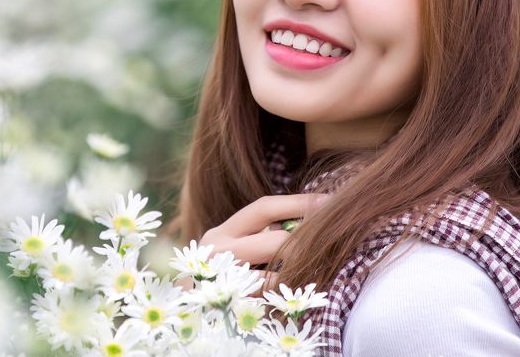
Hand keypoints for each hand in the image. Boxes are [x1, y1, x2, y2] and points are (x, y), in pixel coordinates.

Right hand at [181, 193, 329, 293]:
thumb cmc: (218, 284)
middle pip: (276, 238)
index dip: (298, 203)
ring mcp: (223, 279)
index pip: (263, 208)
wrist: (187, 319)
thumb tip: (302, 222)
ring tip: (321, 264)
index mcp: (220, 234)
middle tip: (333, 238)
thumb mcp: (231, 254)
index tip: (328, 201)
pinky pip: (272, 297)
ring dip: (303, 268)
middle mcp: (217, 251)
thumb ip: (257, 237)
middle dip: (308, 240)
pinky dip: (289, 293)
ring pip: (277, 270)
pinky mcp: (232, 303)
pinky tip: (300, 292)